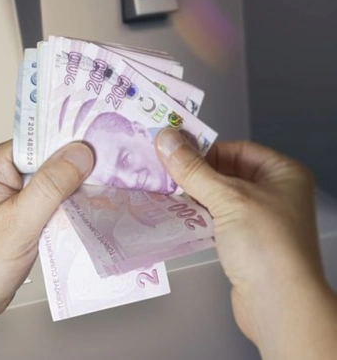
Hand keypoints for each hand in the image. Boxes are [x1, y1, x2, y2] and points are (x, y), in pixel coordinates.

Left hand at [0, 141, 92, 358]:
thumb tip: (79, 153)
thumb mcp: (16, 225)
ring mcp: (8, 190)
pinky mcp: (18, 208)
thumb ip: (50, 187)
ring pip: (52, 178)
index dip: (69, 145)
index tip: (101, 148)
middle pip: (47, 157)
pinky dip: (66, 204)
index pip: (36, 140)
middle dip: (75, 168)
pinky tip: (84, 209)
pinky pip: (50, 197)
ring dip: (73, 188)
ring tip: (101, 192)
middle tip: (110, 172)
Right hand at [156, 128, 336, 359]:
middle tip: (160, 171)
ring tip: (162, 193)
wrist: (279, 303)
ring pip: (218, 198)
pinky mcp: (245, 243)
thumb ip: (193, 169)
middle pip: (225, 173)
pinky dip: (196, 218)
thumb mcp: (227, 198)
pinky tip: (175, 217)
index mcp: (282, 173)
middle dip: (193, 174)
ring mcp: (261, 220)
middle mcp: (275, 193)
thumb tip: (166, 139)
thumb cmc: (266, 245)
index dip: (204, 149)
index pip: (236, 149)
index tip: (172, 151)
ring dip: (191, 196)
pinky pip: (216, 220)